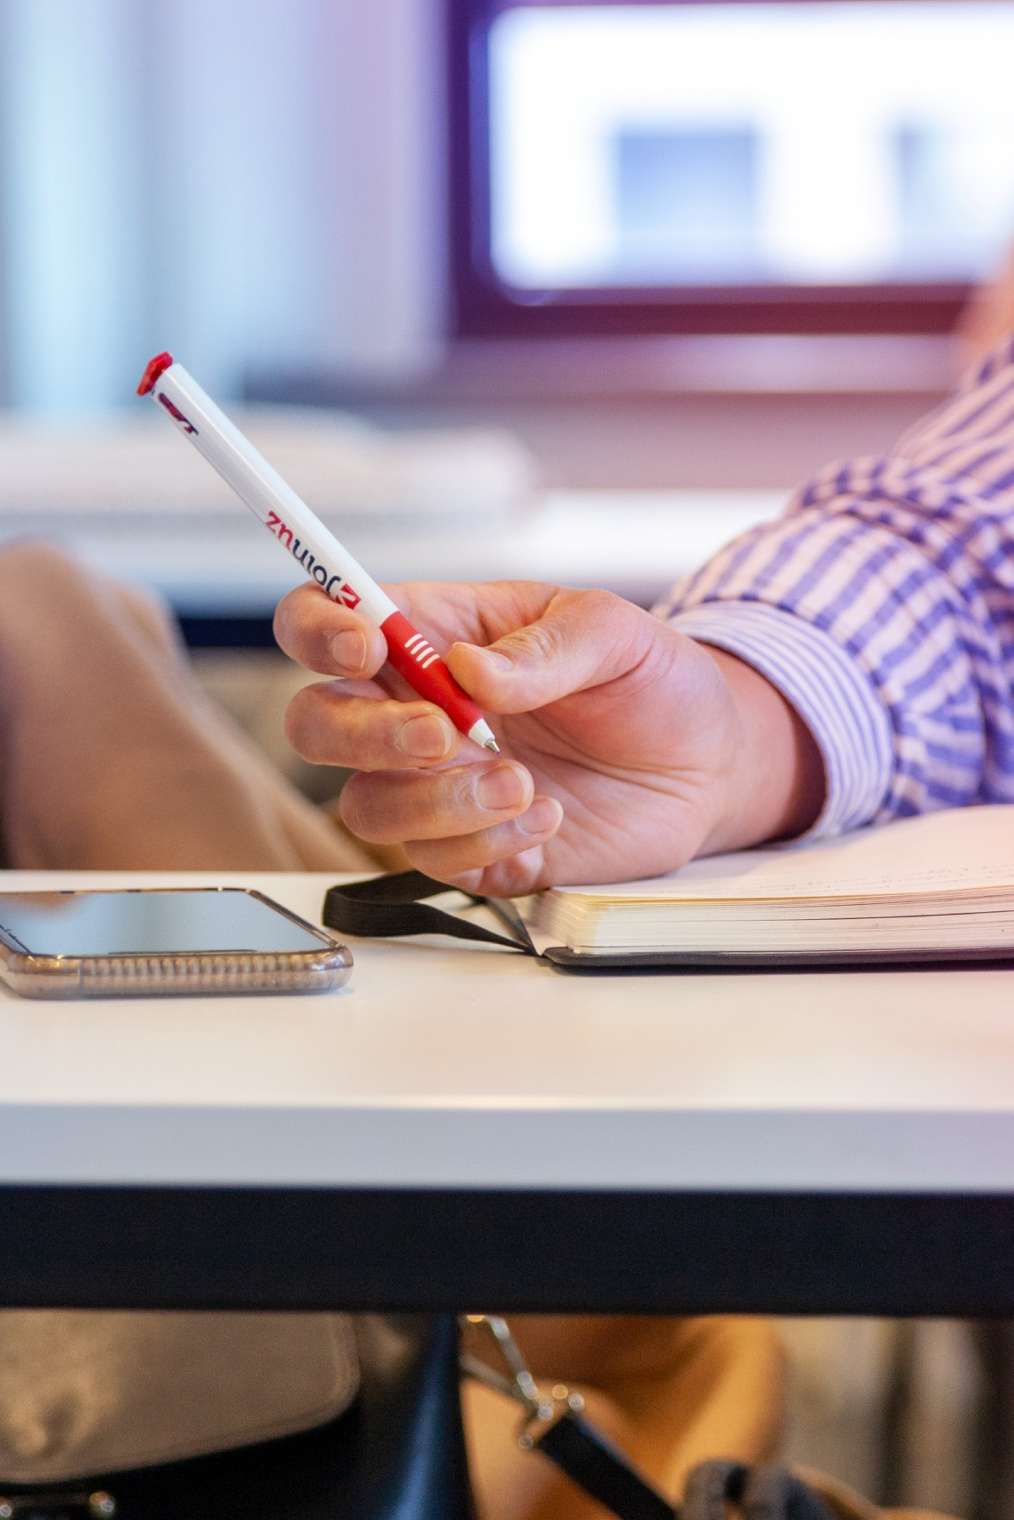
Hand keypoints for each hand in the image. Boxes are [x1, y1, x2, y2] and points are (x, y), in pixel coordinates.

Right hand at [274, 580, 822, 894]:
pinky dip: (485, 842)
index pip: (326, 621)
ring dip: (438, 800)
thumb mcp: (615, 634)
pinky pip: (435, 860)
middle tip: (443, 734)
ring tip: (524, 783)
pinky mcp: (473, 849)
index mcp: (433, 634)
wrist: (708, 765)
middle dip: (364, 733)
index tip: (365, 645)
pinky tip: (547, 818)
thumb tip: (467, 669)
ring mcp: (438, 786)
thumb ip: (544, 648)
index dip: (319, 629)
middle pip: (317, 723)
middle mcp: (416, 710)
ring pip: (367, 805)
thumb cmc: (651, 681)